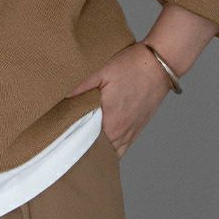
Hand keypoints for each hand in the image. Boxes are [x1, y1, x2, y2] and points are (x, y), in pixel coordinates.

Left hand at [65, 42, 174, 158]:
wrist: (159, 64)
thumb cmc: (131, 66)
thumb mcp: (101, 71)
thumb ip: (79, 86)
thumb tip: (60, 97)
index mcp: (110, 122)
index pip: (85, 144)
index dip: (71, 143)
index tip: (59, 140)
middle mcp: (121, 133)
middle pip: (97, 151)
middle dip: (81, 149)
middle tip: (65, 144)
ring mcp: (131, 133)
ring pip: (110, 153)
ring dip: (97, 150)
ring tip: (80, 146)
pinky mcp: (137, 129)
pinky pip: (122, 149)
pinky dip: (111, 149)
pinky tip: (100, 144)